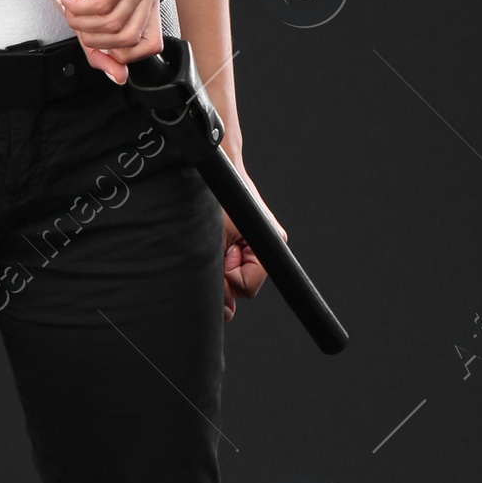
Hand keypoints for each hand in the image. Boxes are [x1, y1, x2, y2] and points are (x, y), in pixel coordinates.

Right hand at [31, 0, 164, 83]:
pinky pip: (104, 5)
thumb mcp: (87, 19)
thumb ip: (102, 49)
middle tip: (75, 20)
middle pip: (129, 38)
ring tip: (69, 5)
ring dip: (82, 21)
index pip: (152, 44)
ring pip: (115, 22)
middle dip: (93, 36)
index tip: (96, 42)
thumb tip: (119, 76)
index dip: (121, 53)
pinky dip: (79, 6)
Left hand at [221, 168, 286, 320]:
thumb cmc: (216, 197)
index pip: (247, 288)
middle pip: (240, 286)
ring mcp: (257, 245)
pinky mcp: (246, 241)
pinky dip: (219, 255)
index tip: (222, 254)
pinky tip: (216, 237)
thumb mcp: (212, 243)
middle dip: (223, 271)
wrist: (219, 168)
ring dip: (218, 262)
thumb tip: (226, 314)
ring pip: (232, 276)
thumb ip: (219, 282)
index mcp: (270, 246)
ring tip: (216, 237)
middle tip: (217, 246)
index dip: (228, 277)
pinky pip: (230, 263)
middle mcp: (268, 247)